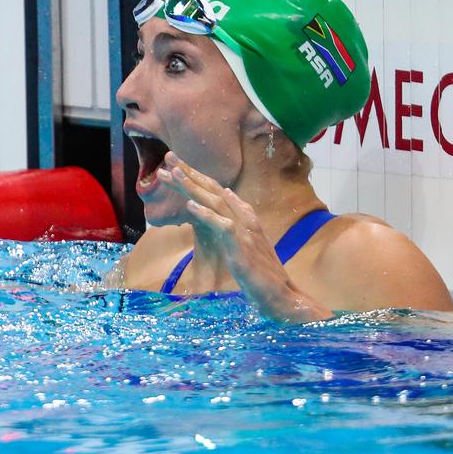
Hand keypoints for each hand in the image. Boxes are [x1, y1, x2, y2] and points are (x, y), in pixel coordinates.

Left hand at [157, 152, 330, 322]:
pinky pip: (222, 226)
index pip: (217, 192)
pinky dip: (206, 214)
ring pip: (216, 202)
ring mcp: (244, 232)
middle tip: (169, 157)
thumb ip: (239, 219)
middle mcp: (245, 219)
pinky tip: (190, 205)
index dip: (196, 177)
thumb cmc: (263, 275)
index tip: (175, 166)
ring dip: (194, 186)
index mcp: (244, 217)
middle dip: (190, 173)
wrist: (283, 296)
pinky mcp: (242, 247)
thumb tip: (229, 194)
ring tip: (174, 173)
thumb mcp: (248, 243)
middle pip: (214, 190)